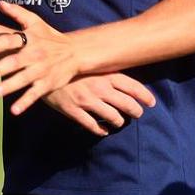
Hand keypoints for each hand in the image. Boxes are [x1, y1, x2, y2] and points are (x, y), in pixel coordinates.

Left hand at [0, 1, 83, 101]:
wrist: (76, 52)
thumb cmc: (50, 37)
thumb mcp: (36, 22)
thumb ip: (18, 13)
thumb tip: (0, 3)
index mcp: (30, 39)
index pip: (11, 40)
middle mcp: (35, 55)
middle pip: (14, 63)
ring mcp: (41, 71)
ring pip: (23, 80)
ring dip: (8, 87)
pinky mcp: (47, 84)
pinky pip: (35, 94)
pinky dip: (25, 102)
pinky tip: (14, 111)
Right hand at [38, 73, 157, 136]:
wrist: (42, 69)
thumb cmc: (69, 65)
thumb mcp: (90, 63)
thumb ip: (105, 70)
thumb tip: (123, 75)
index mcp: (105, 74)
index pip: (132, 86)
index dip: (144, 96)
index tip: (152, 103)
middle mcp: (99, 88)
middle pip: (126, 104)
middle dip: (136, 111)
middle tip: (138, 114)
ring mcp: (86, 100)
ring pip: (112, 117)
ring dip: (118, 122)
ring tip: (119, 122)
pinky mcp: (73, 111)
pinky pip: (92, 126)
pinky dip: (100, 130)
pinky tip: (103, 131)